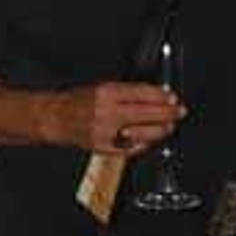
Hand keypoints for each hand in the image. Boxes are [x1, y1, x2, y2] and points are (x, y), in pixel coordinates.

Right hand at [41, 81, 184, 155]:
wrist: (56, 118)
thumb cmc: (79, 101)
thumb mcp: (103, 87)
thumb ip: (128, 92)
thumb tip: (156, 95)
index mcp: (106, 92)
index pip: (142, 93)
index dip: (161, 96)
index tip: (172, 98)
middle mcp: (106, 112)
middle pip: (145, 114)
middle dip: (167, 114)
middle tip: (179, 112)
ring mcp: (105, 132)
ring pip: (141, 134)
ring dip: (159, 130)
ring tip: (169, 126)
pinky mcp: (103, 148)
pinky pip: (130, 149)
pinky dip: (143, 144)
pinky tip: (151, 140)